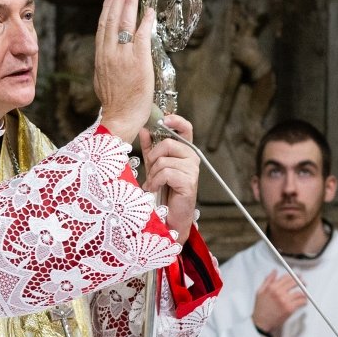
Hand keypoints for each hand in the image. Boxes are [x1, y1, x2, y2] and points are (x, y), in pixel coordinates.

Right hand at [94, 0, 155, 143]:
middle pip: (112, 20)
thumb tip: (106, 59)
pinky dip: (146, 21)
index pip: (103, 28)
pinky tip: (149, 11)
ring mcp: (124, 56)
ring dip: (130, 4)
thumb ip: (105, 66)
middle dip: (118, 0)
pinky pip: (143, 35)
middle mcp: (110, 53)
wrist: (121, 117)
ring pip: (125, 23)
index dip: (107, 9)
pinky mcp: (139, 60)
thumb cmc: (115, 105)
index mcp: (101, 58)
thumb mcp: (102, 81)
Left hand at [139, 114, 197, 243]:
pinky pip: (165, 172)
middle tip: (151, 171)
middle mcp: (192, 158)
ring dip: (153, 174)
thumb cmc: (162, 190)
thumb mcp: (153, 165)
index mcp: (185, 151)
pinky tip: (155, 188)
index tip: (163, 120)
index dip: (176, 121)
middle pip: (167, 144)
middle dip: (153, 157)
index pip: (186, 128)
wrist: (168, 216)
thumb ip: (150, 147)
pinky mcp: (189, 181)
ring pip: (164, 160)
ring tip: (154, 183)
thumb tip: (145, 129)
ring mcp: (192, 170)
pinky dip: (155, 181)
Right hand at [251, 271, 306, 334]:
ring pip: (299, 292)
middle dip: (301, 281)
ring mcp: (284, 300)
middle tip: (303, 283)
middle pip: (294, 282)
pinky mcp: (289, 308)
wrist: (261, 323)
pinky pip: (301, 302)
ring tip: (304, 294)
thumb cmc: (260, 309)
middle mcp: (278, 292)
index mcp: (271, 287)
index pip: (286, 277)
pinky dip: (304, 301)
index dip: (293, 275)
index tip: (297, 275)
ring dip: (304, 293)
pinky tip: (303, 302)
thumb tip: (274, 272)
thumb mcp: (260, 291)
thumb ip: (268, 280)